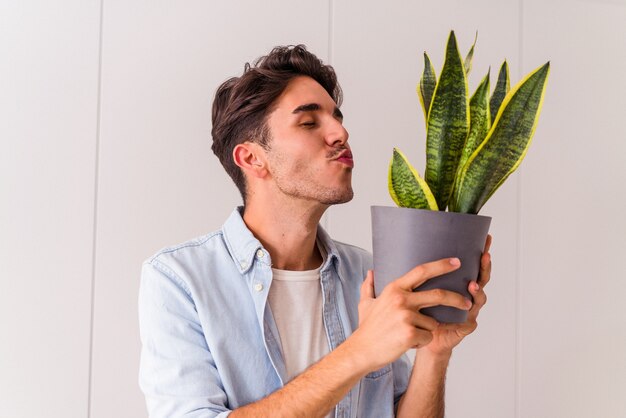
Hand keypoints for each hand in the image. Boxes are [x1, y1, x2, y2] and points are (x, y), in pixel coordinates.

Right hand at [353, 258, 471, 371]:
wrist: (362, 351)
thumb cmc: (366, 328)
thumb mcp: (365, 303)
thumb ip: (369, 286)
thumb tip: (371, 272)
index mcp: (394, 289)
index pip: (422, 271)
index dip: (441, 265)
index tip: (456, 262)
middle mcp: (401, 299)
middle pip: (438, 295)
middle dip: (456, 298)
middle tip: (467, 303)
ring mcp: (406, 316)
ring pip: (433, 322)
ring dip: (426, 330)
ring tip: (408, 335)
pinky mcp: (410, 333)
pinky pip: (428, 336)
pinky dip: (421, 342)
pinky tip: (406, 343)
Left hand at [420, 234, 492, 356]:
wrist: (420, 337)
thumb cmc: (420, 312)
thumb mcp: (418, 289)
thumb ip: (418, 275)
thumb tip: (404, 251)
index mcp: (457, 284)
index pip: (471, 265)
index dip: (480, 252)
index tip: (486, 238)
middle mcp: (466, 295)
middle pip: (480, 279)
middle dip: (484, 267)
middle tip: (485, 256)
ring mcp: (468, 311)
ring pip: (479, 300)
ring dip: (477, 292)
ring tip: (472, 285)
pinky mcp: (464, 327)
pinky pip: (469, 322)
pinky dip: (467, 318)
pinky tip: (466, 315)